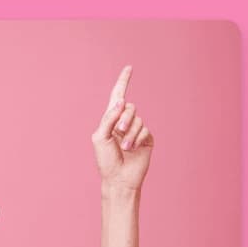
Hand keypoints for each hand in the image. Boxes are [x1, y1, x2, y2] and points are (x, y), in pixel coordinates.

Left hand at [91, 65, 154, 190]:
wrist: (118, 178)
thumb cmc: (105, 160)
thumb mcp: (100, 137)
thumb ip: (108, 118)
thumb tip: (121, 101)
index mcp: (110, 120)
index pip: (117, 96)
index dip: (123, 82)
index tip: (129, 68)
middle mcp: (124, 122)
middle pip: (129, 107)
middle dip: (124, 119)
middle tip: (119, 132)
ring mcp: (136, 130)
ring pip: (138, 119)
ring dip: (130, 133)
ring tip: (125, 147)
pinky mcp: (146, 138)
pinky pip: (145, 130)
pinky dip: (138, 138)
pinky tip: (133, 149)